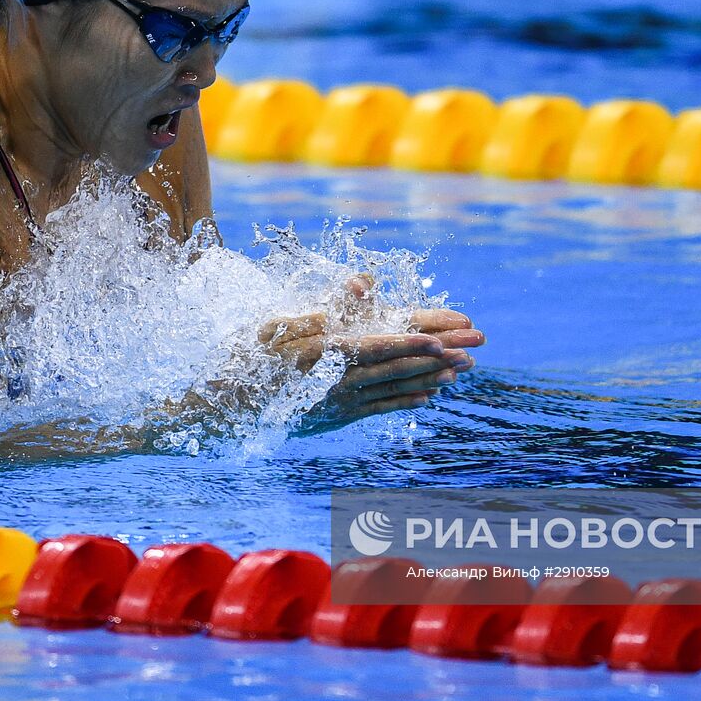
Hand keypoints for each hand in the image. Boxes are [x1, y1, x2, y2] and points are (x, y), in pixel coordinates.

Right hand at [259, 276, 484, 434]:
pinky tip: (429, 397)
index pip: (375, 345)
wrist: (228, 410)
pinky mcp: (339, 416)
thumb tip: (362, 284)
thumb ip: (322, 305)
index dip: (409, 342)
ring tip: (462, 372)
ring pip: (394, 388)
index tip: (438, 339)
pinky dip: (406, 401)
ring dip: (431, 379)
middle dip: (437, 359)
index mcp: (324, 352)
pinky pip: (380, 408)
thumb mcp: (276, 325)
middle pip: (395, 367)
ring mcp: (340, 402)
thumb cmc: (249, 360)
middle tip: (472, 351)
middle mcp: (338, 380)